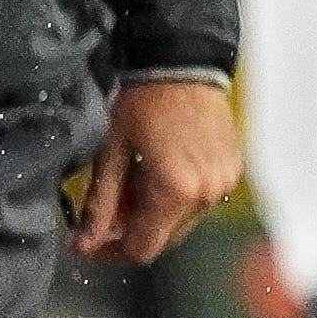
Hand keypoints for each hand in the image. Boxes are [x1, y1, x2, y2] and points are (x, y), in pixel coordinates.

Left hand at [74, 77, 242, 263]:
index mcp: (173, 191)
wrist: (184, 65)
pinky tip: (161, 171)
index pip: (142, 249)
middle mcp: (205, 195)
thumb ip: (100, 204)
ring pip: (182, 223)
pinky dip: (177, 198)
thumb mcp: (111, 153)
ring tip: (136, 181)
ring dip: (155, 214)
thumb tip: (85, 244)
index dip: (111, 252)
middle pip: (164, 239)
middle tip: (108, 205)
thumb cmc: (143, 103)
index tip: (88, 241)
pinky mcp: (231, 173)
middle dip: (131, 230)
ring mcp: (223, 185)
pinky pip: (200, 202)